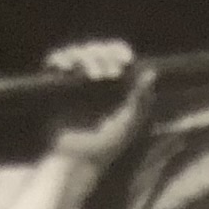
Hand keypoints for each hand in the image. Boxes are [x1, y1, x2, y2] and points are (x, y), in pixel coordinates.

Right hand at [43, 44, 151, 169]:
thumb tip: (152, 71)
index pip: (116, 54)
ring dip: (85, 57)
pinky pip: (56, 61)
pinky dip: (61, 59)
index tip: (125, 59)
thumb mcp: (128, 123)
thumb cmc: (106, 145)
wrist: (76, 159)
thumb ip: (141, 99)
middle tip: (111, 74)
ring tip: (92, 76)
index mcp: (114, 83)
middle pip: (97, 49)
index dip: (119, 50)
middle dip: (103, 56)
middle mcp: (94, 78)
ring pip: (77, 52)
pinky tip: (66, 68)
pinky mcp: (56, 84)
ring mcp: (74, 80)